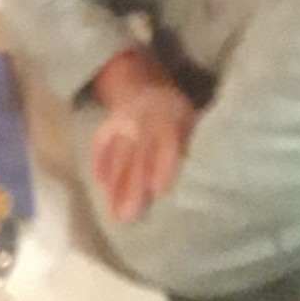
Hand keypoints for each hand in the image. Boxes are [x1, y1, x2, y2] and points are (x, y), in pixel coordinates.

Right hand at [90, 80, 196, 221]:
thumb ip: (189, 144)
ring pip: (118, 156)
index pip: (164, 146)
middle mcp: (143, 123)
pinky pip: (100, 144)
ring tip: (113, 211)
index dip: (161, 167)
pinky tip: (100, 184)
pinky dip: (99, 162)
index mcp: (168, 122)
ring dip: (114, 185)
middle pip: (137, 158)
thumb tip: (201, 175)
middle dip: (132, 187)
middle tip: (128, 216)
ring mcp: (122, 124)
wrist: (146, 85)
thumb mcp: (190, 121)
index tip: (158, 192)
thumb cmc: (176, 115)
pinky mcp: (108, 125)